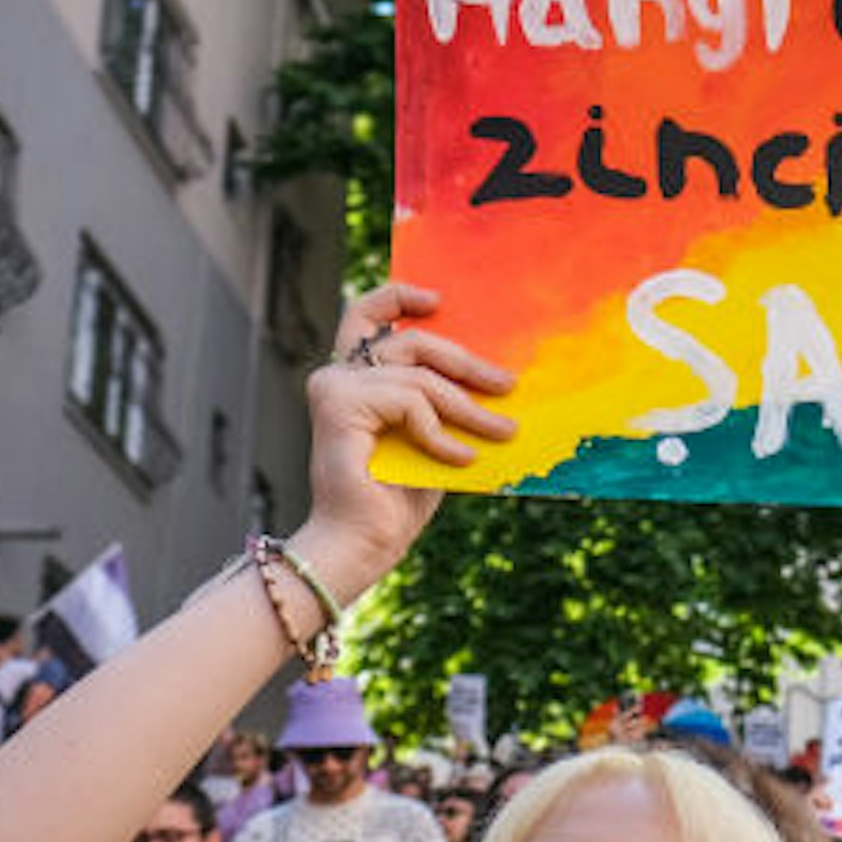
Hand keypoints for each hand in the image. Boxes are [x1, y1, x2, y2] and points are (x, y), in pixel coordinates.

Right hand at [298, 280, 516, 590]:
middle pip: (409, 341)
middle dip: (466, 361)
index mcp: (352, 380)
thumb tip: (494, 377)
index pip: (366, 316)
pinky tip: (461, 459)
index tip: (439, 300)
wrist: (363, 544)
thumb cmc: (396, 499)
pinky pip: (411, 402)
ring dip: (468, 407)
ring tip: (502, 432)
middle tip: (507, 384)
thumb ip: (440, 403)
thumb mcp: (430, 438)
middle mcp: (337, 377)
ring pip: (420, 376)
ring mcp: (334, 388)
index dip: (399, 297)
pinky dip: (442, 433)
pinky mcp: (339, 405)